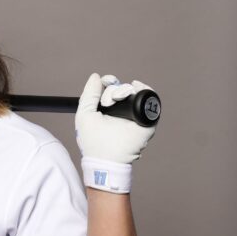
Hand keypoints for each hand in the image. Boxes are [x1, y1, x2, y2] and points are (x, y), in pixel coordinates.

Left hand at [75, 73, 156, 192]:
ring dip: (124, 90)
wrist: (106, 159)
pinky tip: (136, 88)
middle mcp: (122, 110)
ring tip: (116, 100)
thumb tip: (96, 76)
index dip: (108, 81)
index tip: (106, 81)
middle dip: (113, 89)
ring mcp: (134, 114)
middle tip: (107, 101)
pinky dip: (145, 90)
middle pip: (121, 88)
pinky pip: (151, 99)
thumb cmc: (93, 140)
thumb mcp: (84, 114)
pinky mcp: (146, 120)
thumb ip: (89, 94)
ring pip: (134, 91)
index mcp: (107, 109)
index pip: (110, 88)